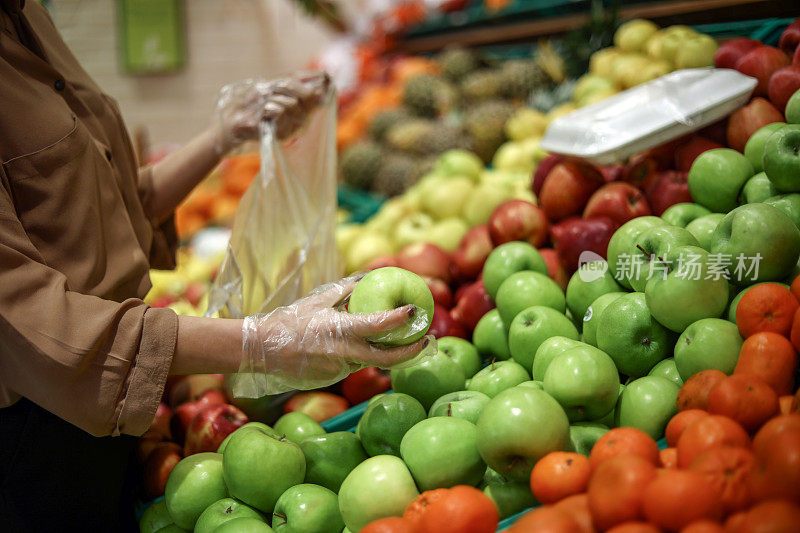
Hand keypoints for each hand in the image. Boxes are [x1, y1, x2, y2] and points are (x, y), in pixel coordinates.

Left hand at [214, 71, 329, 153]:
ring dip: (275, 98)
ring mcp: (294, 127)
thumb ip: (300, 79)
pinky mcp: (283, 134)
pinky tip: (264, 113)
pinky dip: (269, 107)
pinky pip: (281, 111)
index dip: (318, 81)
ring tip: (266, 104)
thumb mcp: (279, 84)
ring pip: (293, 103)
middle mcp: (302, 117)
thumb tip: (324, 75)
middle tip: (275, 88)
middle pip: (309, 95)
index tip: (317, 76)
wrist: (237, 117)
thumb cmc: (257, 100)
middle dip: (289, 86)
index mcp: (304, 106)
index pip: (320, 92)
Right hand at [237, 276, 430, 395]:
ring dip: (387, 352)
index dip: (401, 320)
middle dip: (412, 351)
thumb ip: (346, 290)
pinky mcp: (333, 379)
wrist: (261, 350)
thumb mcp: (318, 300)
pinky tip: (361, 347)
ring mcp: (339, 370)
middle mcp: (343, 354)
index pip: (379, 326)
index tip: (416, 311)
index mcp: (340, 330)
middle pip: (389, 359)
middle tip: (426, 338)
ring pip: (370, 361)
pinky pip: (353, 366)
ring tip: (402, 339)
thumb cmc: (289, 320)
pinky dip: (361, 356)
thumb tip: (368, 277)